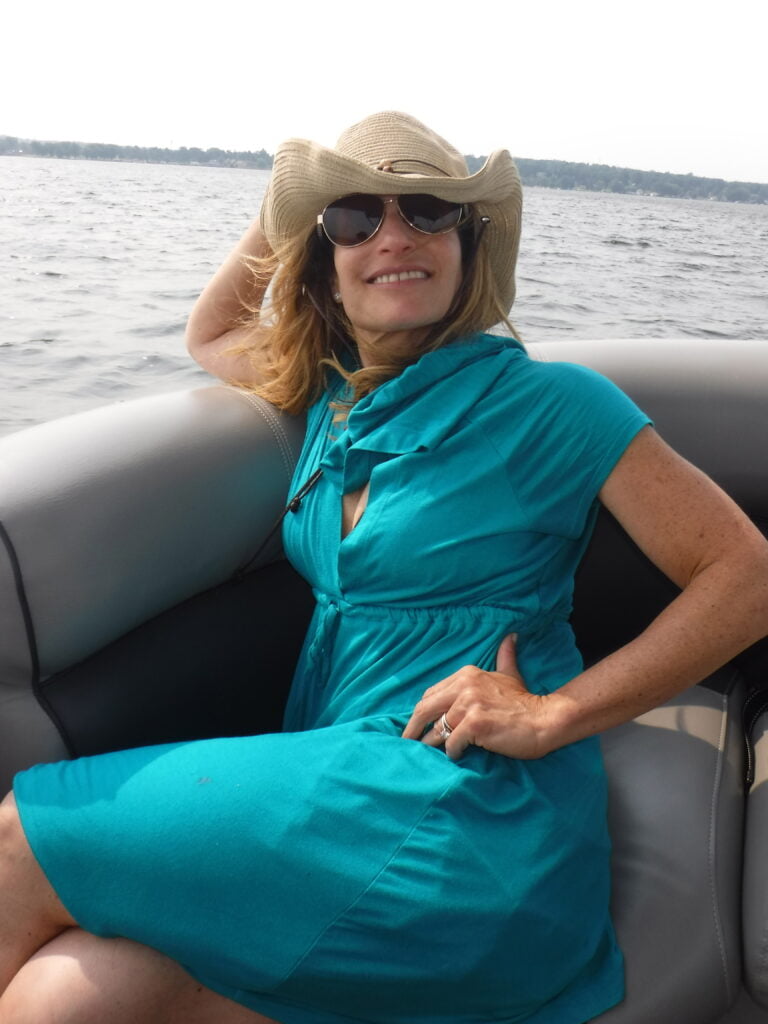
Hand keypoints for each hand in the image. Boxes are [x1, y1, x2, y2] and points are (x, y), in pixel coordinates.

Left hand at [401, 635, 554, 760]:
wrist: (545, 719)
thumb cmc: (525, 702)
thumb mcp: (510, 673)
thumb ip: (505, 655)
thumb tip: (511, 636)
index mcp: (466, 674)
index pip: (431, 694)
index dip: (422, 712)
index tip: (417, 725)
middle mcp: (464, 686)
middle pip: (425, 709)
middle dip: (413, 728)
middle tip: (407, 743)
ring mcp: (469, 704)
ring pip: (437, 729)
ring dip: (433, 744)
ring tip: (431, 754)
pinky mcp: (475, 724)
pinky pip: (452, 743)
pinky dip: (452, 752)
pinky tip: (458, 755)